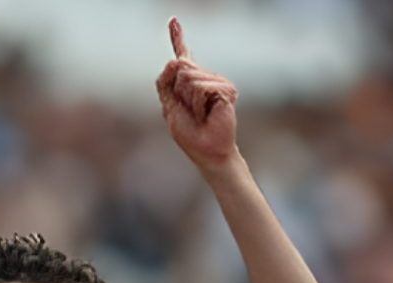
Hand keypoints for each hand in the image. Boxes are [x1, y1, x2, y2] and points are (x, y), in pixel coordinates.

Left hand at [155, 18, 237, 170]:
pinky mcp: (226, 88)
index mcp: (190, 82)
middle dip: (178, 92)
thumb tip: (174, 60)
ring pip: (189, 78)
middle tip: (189, 111)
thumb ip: (165, 84)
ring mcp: (217, 82)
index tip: (173, 21)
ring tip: (199, 114)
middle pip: (180, 67)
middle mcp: (204, 78)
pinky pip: (201, 88)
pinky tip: (207, 114)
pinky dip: (198, 105)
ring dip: (188, 101)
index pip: (183, 56)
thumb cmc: (189, 134)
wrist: (207, 151)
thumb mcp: (169, 108)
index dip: (177, 38)